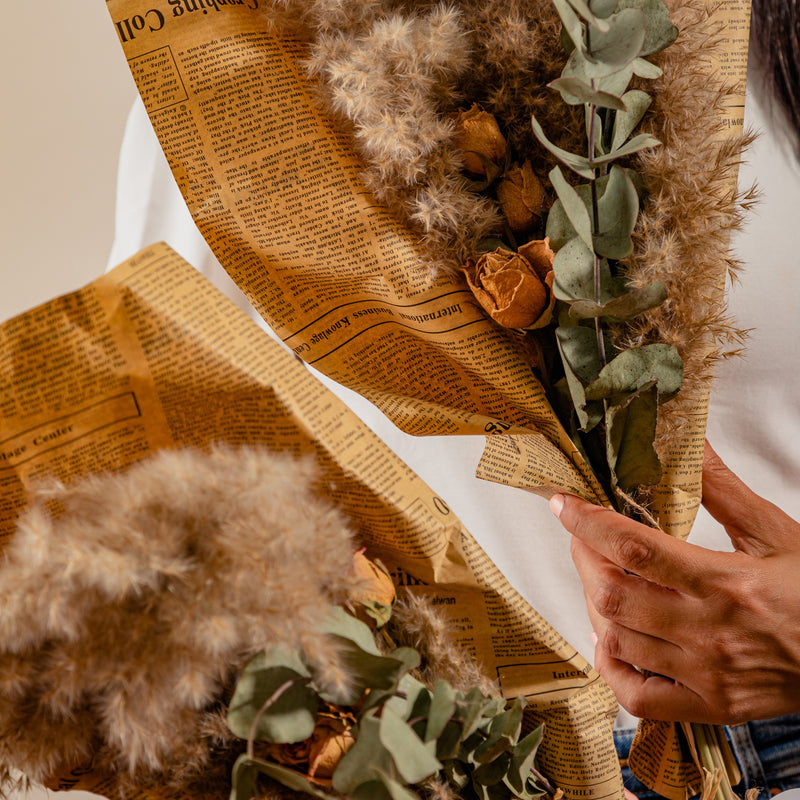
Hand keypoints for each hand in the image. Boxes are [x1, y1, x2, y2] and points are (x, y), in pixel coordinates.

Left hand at [549, 442, 799, 723]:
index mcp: (727, 584)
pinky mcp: (711, 707)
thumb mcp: (776, 533)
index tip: (563, 504)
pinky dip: (611, 668)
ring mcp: (707, 675)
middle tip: (580, 535)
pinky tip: (611, 640)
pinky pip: (639, 698)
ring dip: (593, 604)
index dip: (589, 523)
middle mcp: (710, 633)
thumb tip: (690, 445)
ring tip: (597, 578)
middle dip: (583, 558)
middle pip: (613, 595)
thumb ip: (724, 491)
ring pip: (617, 641)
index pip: (636, 550)